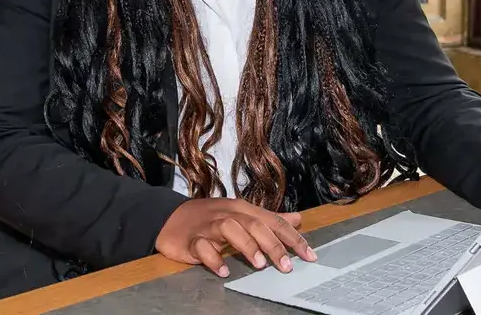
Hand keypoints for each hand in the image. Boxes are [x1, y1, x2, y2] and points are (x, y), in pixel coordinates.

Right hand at [155, 198, 317, 277]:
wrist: (170, 218)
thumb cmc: (211, 217)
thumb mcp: (242, 215)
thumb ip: (270, 219)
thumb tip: (298, 220)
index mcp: (243, 209)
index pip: (272, 220)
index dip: (292, 237)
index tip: (309, 255)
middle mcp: (228, 214)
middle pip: (253, 224)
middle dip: (272, 244)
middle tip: (286, 265)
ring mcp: (209, 226)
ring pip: (229, 229)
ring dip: (245, 245)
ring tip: (258, 264)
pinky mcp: (191, 240)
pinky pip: (202, 247)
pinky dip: (213, 258)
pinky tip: (223, 270)